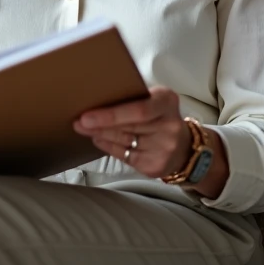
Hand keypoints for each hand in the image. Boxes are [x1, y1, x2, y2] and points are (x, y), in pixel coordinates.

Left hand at [72, 86, 190, 178]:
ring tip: (84, 129)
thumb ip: (133, 98)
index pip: (139, 110)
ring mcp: (165, 148)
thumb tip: (97, 98)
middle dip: (100, 125)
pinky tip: (98, 140)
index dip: (111, 114)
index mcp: (167, 101)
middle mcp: (170, 125)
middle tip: (79, 122)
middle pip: (128, 127)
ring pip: (124, 142)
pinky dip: (109, 147)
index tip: (87, 116)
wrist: (184, 148)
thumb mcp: (154, 100)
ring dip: (100, 135)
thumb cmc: (160, 117)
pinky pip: (125, 156)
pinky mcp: (156, 165)